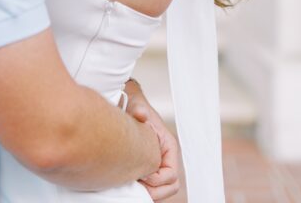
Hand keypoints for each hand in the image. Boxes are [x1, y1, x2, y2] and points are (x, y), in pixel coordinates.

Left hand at [126, 81, 180, 199]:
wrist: (129, 106)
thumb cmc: (135, 108)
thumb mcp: (137, 108)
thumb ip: (139, 110)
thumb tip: (140, 113)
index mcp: (169, 147)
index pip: (171, 175)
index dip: (156, 178)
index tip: (140, 174)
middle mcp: (167, 158)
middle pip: (171, 186)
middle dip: (155, 191)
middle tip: (136, 186)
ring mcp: (160, 165)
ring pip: (163, 190)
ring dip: (150, 192)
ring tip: (133, 185)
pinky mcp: (151, 169)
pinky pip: (153, 188)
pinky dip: (145, 190)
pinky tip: (130, 182)